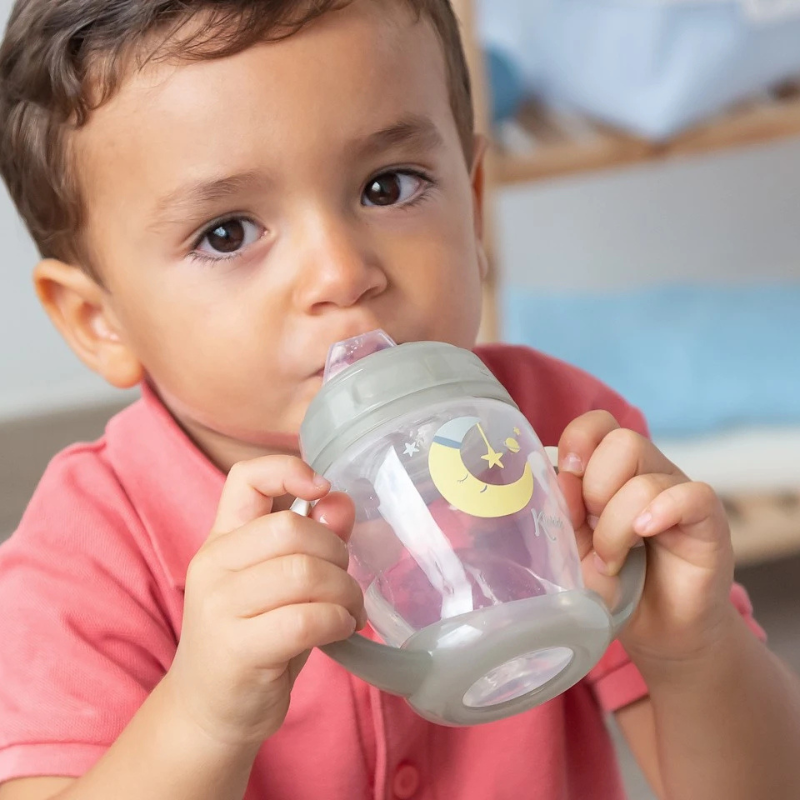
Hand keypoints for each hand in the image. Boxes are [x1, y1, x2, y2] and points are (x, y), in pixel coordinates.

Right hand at [164, 457, 365, 747]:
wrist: (209, 711)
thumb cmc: (256, 637)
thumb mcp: (283, 583)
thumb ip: (312, 540)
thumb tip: (341, 501)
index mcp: (223, 538)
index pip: (246, 478)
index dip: (288, 471)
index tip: (321, 491)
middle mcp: (214, 564)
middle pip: (291, 529)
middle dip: (336, 552)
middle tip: (345, 581)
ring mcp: (219, 607)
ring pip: (304, 573)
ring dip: (345, 591)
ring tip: (348, 610)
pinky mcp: (237, 649)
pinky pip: (306, 619)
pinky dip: (337, 621)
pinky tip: (339, 630)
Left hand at [557, 411, 735, 670]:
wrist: (659, 630)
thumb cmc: (612, 583)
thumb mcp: (573, 548)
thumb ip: (563, 513)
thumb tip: (557, 478)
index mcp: (612, 469)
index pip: (599, 424)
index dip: (578, 441)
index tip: (567, 476)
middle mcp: (648, 472)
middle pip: (622, 441)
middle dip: (594, 489)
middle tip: (590, 532)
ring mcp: (679, 493)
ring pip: (645, 479)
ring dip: (616, 526)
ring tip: (611, 560)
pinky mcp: (708, 520)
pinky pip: (690, 495)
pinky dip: (660, 513)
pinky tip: (645, 536)